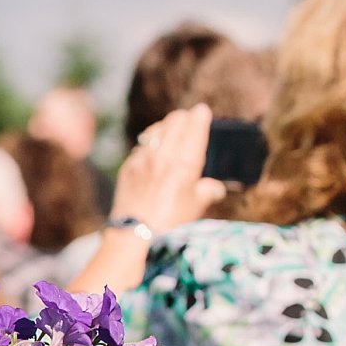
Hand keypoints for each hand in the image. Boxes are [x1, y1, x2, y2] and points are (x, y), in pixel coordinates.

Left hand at [112, 104, 228, 233]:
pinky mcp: (129, 166)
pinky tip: (153, 149)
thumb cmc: (171, 221)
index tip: (202, 111)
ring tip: (171, 129)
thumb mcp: (196, 206)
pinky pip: (141, 146)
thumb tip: (215, 188)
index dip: (200, 116)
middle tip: (188, 119)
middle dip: (183, 118)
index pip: (195, 127)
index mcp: (185, 162)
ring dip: (166, 126)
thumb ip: (207, 191)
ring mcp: (143, 158)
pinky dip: (150, 144)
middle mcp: (164, 154)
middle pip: (174, 121)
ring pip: (156, 130)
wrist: (135, 233)